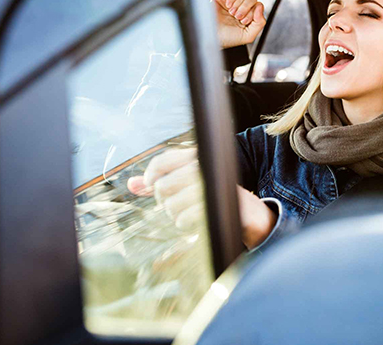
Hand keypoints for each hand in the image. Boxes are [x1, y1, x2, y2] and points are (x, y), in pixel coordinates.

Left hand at [128, 148, 276, 248]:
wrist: (250, 213)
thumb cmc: (215, 198)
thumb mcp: (188, 186)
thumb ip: (161, 183)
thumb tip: (132, 185)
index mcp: (197, 157)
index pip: (162, 160)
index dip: (150, 175)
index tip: (150, 185)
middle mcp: (203, 167)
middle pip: (163, 186)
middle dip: (164, 201)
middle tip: (176, 205)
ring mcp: (210, 185)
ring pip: (172, 205)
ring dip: (176, 216)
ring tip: (189, 214)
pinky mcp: (217, 204)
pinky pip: (185, 218)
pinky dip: (186, 224)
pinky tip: (196, 222)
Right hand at [212, 0, 266, 48]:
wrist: (211, 36)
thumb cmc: (227, 38)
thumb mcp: (248, 35)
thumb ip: (260, 23)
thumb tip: (260, 7)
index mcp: (250, 15)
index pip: (258, 5)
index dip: (253, 12)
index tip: (244, 22)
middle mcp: (242, 7)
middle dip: (246, 7)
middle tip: (237, 17)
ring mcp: (233, 1)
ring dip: (239, 3)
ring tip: (231, 12)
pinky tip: (227, 6)